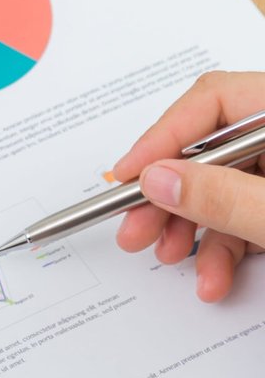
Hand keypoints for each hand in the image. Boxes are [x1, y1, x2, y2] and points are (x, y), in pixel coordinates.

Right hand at [113, 71, 264, 301]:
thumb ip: (227, 197)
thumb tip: (158, 181)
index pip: (213, 100)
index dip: (164, 137)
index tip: (130, 178)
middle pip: (212, 149)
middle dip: (171, 196)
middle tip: (135, 230)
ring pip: (226, 188)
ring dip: (192, 229)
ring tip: (171, 260)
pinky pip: (248, 214)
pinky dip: (226, 247)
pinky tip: (214, 277)